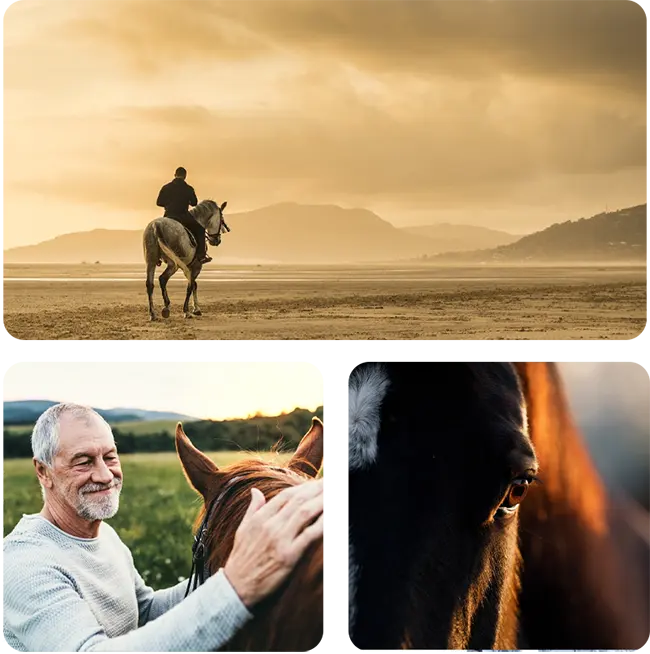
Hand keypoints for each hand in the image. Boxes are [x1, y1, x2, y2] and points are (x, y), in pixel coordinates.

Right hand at [223, 478, 325, 607]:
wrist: (237, 587)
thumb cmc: (241, 558)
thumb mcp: (242, 529)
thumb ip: (253, 509)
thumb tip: (256, 490)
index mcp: (260, 517)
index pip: (286, 495)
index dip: (303, 487)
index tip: (315, 483)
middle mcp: (271, 525)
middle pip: (298, 501)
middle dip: (316, 490)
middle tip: (330, 484)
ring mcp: (280, 540)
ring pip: (305, 513)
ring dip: (322, 502)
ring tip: (333, 496)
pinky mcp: (289, 556)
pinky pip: (309, 535)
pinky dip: (322, 525)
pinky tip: (331, 519)